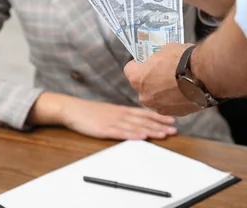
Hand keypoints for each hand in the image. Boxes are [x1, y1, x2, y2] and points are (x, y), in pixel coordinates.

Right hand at [59, 95, 176, 139]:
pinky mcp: (104, 129)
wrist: (72, 109)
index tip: (172, 121)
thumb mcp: (107, 111)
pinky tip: (141, 137)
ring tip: (164, 134)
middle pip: (143, 120)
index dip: (159, 117)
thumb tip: (133, 120)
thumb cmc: (88, 112)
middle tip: (174, 129)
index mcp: (121, 110)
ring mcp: (113, 122)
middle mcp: (120, 115)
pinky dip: (132, 135)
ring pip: (135, 127)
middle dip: (160, 125)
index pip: (144, 113)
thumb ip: (120, 115)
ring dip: (150, 131)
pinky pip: (121, 133)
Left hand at [124, 43, 200, 115]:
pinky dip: (175, 99)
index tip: (145, 61)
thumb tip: (158, 57)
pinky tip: (185, 90)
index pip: (129, 69)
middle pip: (142, 85)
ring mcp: (159, 107)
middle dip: (150, 79)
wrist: (205, 76)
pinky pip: (171, 105)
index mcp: (137, 78)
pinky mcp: (175, 113)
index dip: (137, 64)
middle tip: (163, 71)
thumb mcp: (164, 49)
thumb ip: (156, 57)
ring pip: (156, 97)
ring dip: (162, 91)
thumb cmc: (183, 61)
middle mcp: (144, 96)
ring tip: (176, 81)